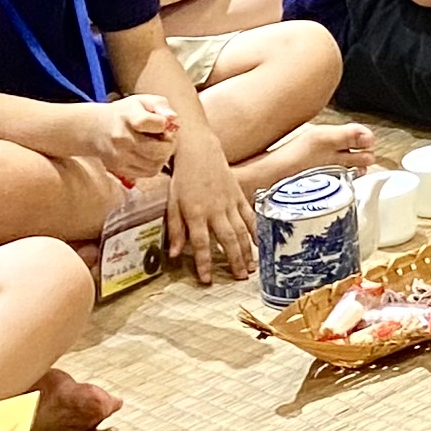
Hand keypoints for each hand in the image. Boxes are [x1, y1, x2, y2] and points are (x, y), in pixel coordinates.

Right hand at [73, 95, 178, 183]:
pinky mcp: (121, 169)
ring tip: (158, 144)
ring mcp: (120, 156)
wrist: (96, 129)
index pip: (155, 123)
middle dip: (169, 143)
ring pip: (156, 163)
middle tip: (165, 135)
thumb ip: (161, 106)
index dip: (165, 124)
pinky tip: (151, 154)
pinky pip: (150, 172)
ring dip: (164, 155)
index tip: (163, 122)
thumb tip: (173, 118)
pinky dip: (156, 164)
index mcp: (129, 117)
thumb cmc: (126, 113)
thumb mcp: (143, 101)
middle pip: (159, 149)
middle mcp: (122, 139)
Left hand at [168, 164, 256, 281]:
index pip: (200, 244)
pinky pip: (250, 216)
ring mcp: (229, 203)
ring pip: (241, 231)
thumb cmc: (182, 178)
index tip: (208, 280)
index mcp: (195, 213)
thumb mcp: (172, 203)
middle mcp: (215, 210)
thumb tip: (173, 254)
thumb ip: (174, 229)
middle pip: (227, 240)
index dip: (204, 263)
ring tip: (250, 268)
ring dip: (247, 251)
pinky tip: (259, 245)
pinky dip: (255, 231)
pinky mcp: (238, 196)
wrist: (199, 151)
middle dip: (234, 261)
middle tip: (239, 279)